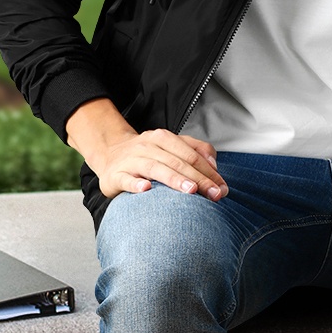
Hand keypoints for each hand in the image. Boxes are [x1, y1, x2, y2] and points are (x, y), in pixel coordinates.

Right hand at [64, 100, 228, 201]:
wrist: (110, 154)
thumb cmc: (148, 155)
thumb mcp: (170, 147)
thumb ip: (194, 151)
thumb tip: (214, 165)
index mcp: (163, 138)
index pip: (191, 154)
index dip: (209, 171)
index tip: (221, 188)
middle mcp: (147, 145)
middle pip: (177, 161)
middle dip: (198, 178)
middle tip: (213, 194)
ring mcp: (131, 160)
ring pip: (155, 167)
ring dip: (174, 179)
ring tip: (190, 190)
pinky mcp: (115, 175)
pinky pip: (126, 179)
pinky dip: (136, 184)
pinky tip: (146, 190)